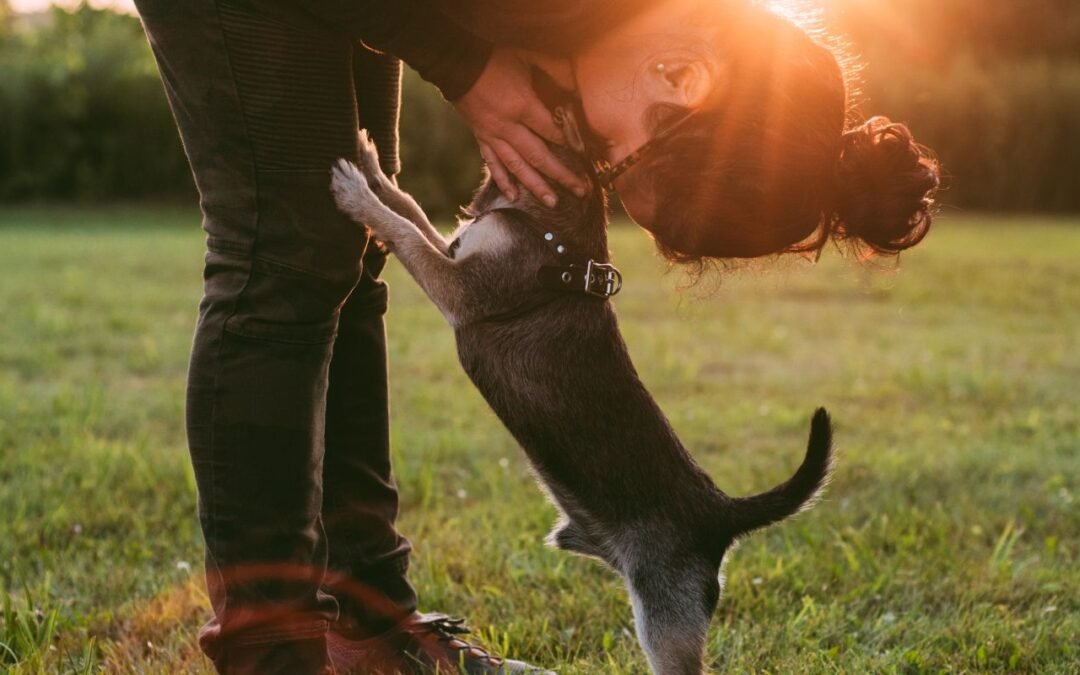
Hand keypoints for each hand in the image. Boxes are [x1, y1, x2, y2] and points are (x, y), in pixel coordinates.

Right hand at [453, 48, 586, 205]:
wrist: (457, 63)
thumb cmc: (495, 58)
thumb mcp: (528, 59)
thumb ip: (554, 74)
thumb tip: (577, 91)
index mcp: (522, 106)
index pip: (553, 132)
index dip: (572, 145)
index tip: (588, 158)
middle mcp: (508, 127)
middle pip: (539, 157)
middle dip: (562, 175)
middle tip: (581, 191)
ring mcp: (493, 135)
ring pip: (517, 167)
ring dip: (536, 186)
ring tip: (553, 202)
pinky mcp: (481, 138)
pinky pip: (493, 163)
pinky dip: (503, 180)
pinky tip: (514, 196)